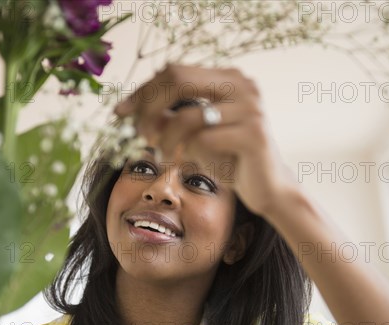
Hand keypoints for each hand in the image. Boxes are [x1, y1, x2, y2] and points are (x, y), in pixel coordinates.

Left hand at [114, 64, 294, 215]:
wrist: (268, 189)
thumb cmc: (229, 159)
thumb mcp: (194, 134)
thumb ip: (168, 117)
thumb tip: (130, 108)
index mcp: (229, 77)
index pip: (174, 71)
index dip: (143, 90)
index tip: (120, 112)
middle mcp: (242, 85)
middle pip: (177, 80)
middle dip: (148, 107)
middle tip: (138, 134)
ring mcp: (250, 108)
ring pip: (187, 115)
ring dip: (165, 138)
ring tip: (161, 156)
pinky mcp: (253, 135)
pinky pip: (203, 140)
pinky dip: (188, 153)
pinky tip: (188, 162)